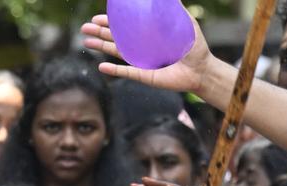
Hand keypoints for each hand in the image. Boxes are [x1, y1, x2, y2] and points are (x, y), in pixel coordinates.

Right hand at [80, 13, 212, 95]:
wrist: (201, 69)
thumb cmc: (194, 47)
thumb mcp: (185, 22)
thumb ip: (173, 9)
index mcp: (147, 35)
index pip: (125, 27)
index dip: (111, 22)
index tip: (98, 17)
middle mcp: (141, 48)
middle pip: (115, 38)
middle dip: (99, 32)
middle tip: (84, 28)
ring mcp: (141, 62)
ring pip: (116, 53)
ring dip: (101, 47)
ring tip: (86, 41)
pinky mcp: (144, 75)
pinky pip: (126, 72)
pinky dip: (114, 70)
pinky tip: (101, 66)